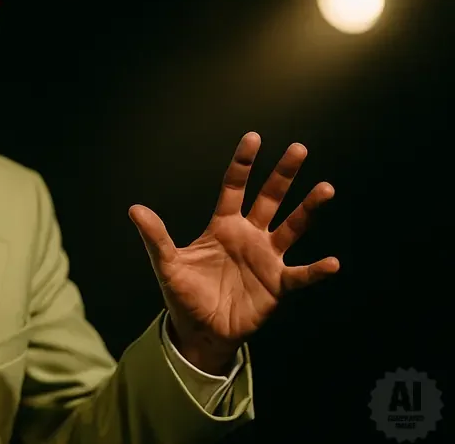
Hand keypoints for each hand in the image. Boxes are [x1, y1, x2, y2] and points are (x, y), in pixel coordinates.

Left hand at [129, 132, 339, 373]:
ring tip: (325, 188)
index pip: (234, 187)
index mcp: (223, 226)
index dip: (243, 164)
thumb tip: (135, 209)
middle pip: (269, 198)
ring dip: (308, 209)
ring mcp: (266, 258)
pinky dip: (316, 270)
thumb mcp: (167, 264)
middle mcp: (249, 236)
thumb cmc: (185, 294)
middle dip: (283, 174)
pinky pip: (301, 274)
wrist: (201, 330)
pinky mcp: (277, 284)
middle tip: (299, 148)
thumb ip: (156, 237)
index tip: (254, 137)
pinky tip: (332, 262)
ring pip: (292, 227)